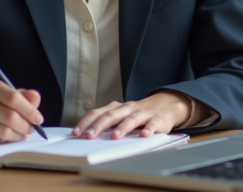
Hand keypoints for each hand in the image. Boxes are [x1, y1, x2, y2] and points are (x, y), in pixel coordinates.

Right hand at [0, 77, 43, 142]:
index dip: (29, 110)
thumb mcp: (7, 94)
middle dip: (26, 125)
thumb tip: (35, 97)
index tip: (38, 118)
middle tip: (31, 128)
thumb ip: (25, 96)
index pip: (13, 98)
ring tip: (22, 133)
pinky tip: (10, 136)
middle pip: (10, 117)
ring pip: (4, 132)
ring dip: (18, 135)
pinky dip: (8, 140)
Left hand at [72, 90, 201, 138]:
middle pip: (112, 115)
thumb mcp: (122, 115)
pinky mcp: (157, 120)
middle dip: (99, 125)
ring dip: (123, 127)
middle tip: (89, 136)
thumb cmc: (139, 113)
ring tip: (115, 137)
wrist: (166, 104)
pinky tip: (145, 135)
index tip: (75, 133)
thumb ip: (108, 122)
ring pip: (131, 119)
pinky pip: (153, 124)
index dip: (86, 122)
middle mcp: (128, 109)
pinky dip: (149, 129)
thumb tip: (87, 134)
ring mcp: (143, 113)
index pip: (98, 112)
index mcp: (117, 108)